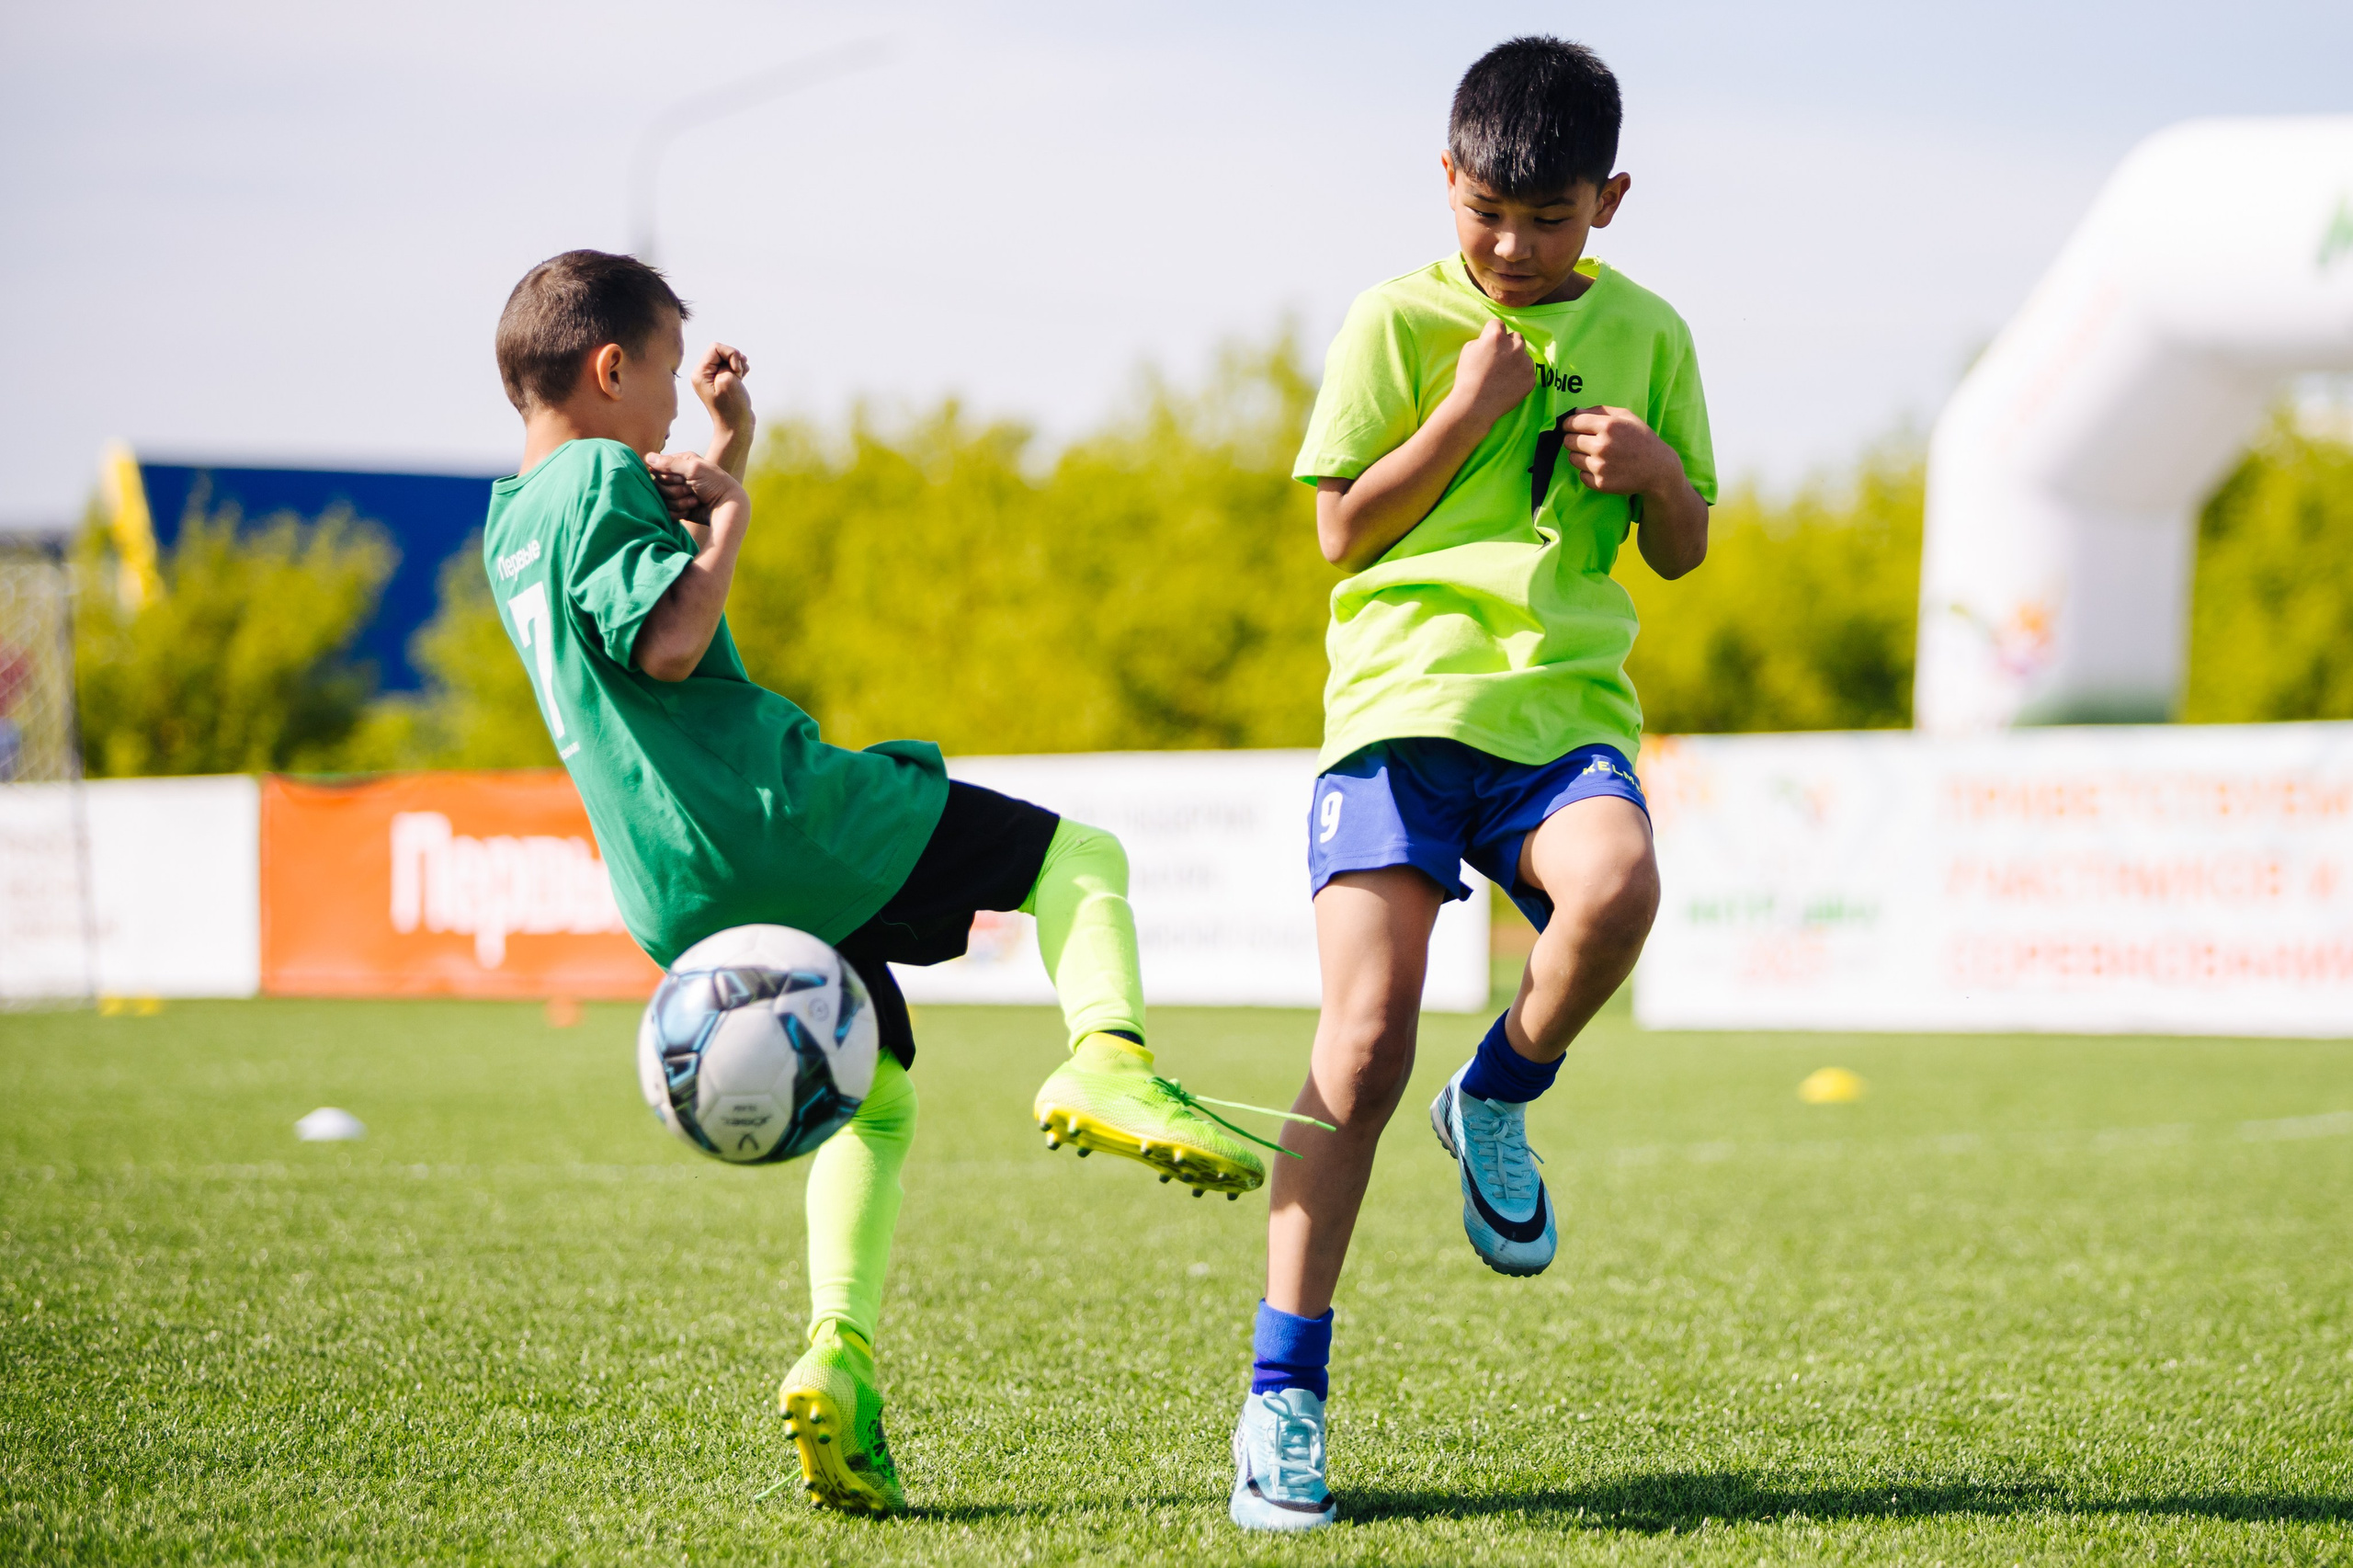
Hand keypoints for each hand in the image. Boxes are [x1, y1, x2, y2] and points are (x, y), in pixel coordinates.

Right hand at [646, 450, 745, 530]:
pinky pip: (667, 511)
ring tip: (695, 500)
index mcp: (681, 462)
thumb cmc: (715, 484)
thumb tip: (647, 457)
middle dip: (674, 490)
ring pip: (662, 500)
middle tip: (691, 490)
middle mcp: (678, 476)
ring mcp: (677, 493)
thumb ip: (670, 463)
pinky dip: (679, 512)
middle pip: (657, 485)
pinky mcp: (678, 508)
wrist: (727, 508)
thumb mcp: (694, 469)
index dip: (666, 476)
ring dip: (679, 502)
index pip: (657, 468)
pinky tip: (692, 509)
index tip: (681, 479)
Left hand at [690, 342, 752, 431]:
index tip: (736, 370)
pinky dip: (740, 369)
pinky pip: (732, 366)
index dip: (730, 354)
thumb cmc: (732, 407)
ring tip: (741, 378)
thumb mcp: (728, 380)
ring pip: (728, 358)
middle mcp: (703, 374)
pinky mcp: (722, 381)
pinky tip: (742, 379)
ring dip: (739, 365)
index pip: (715, 347)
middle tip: (738, 375)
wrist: (736, 428)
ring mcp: (713, 378)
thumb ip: (728, 362)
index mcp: (699, 373)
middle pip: (721, 351)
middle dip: (735, 359)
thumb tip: (732, 359)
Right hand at [1446, 320, 1536, 431]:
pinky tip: (1507, 384)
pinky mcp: (1531, 378)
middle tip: (1498, 359)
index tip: (1488, 345)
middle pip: (1516, 337)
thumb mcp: (1468, 350)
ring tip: (1502, 374)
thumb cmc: (1468, 377)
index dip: (1491, 333)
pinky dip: (1520, 376)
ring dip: (1516, 360)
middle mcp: (1515, 346)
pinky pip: (1528, 372)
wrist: (1475, 405)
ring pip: (1524, 355)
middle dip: (1508, 344)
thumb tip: (1493, 340)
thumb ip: (1483, 339)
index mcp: (1497, 336)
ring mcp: (1525, 362)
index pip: (1498, 324)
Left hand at [1560, 406, 1680, 495]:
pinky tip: (1602, 467)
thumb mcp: (1627, 417)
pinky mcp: (1600, 483)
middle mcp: (1602, 446)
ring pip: (1572, 458)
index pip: (1573, 423)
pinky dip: (1588, 472)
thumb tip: (1576, 411)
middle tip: (1585, 441)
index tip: (1569, 426)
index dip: (1568, 424)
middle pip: (1569, 441)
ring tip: (1596, 454)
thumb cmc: (1642, 439)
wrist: (1658, 469)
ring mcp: (1600, 466)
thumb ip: (1600, 411)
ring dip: (1580, 456)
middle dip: (1574, 439)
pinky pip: (1581, 475)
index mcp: (1608, 426)